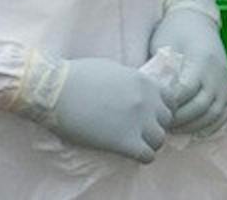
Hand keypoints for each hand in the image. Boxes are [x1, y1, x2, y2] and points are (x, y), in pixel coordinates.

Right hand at [38, 58, 177, 163]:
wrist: (55, 91)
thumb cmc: (78, 76)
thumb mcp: (115, 70)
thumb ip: (131, 81)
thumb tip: (134, 90)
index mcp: (145, 82)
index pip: (170, 100)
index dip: (159, 109)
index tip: (147, 115)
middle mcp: (148, 101)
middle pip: (167, 121)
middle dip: (155, 126)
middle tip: (140, 131)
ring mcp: (138, 122)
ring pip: (160, 140)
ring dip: (149, 143)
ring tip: (134, 144)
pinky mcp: (125, 141)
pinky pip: (147, 155)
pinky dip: (142, 157)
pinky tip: (129, 153)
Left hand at [149, 7, 226, 137]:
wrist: (197, 18)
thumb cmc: (174, 31)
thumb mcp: (163, 46)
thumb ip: (159, 71)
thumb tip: (145, 98)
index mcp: (201, 60)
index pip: (186, 91)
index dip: (169, 105)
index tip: (153, 111)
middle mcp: (217, 72)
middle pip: (201, 106)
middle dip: (179, 120)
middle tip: (159, 125)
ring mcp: (225, 79)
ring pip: (214, 112)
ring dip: (193, 125)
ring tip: (173, 128)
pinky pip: (224, 112)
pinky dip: (211, 124)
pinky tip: (194, 129)